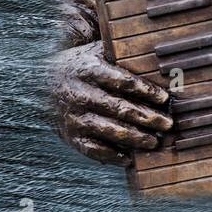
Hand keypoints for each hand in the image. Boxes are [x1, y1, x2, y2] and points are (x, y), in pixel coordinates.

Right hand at [49, 40, 173, 165]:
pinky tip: (129, 158)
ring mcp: (75, 117)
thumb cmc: (84, 66)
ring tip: (154, 142)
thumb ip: (121, 56)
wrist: (43, 83)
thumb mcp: (98, 52)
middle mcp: (80, 94)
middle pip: (119, 108)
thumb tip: (157, 57)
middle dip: (147, 117)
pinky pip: (92, 149)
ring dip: (134, 138)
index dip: (145, 90)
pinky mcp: (71, 135)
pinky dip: (111, 156)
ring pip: (108, 130)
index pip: (121, 81)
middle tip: (168, 124)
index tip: (164, 98)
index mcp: (89, 70)